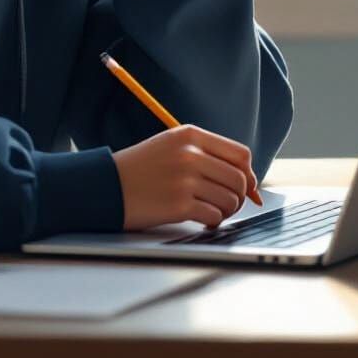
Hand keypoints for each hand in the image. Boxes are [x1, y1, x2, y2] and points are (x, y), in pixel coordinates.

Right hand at [112, 124, 258, 231]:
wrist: (107, 184)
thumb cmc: (142, 168)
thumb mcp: (172, 147)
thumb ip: (206, 155)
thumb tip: (249, 182)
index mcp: (190, 135)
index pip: (240, 154)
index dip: (249, 174)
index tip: (247, 188)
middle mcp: (190, 154)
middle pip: (240, 179)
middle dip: (238, 197)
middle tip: (225, 204)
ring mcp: (184, 179)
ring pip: (230, 200)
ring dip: (226, 211)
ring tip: (210, 211)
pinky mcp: (178, 205)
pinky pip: (214, 216)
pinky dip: (212, 222)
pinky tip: (201, 220)